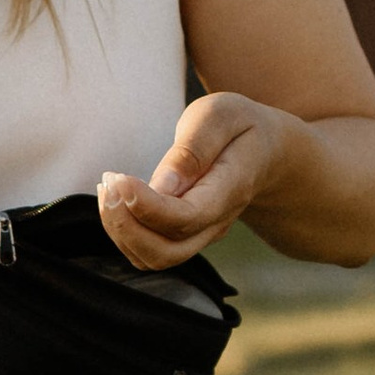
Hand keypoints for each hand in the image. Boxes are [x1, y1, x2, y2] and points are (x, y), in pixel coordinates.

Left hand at [97, 94, 290, 269]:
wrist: (266, 153)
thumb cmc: (239, 126)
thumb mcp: (221, 115)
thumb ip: (193, 148)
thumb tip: (162, 186)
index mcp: (230, 190)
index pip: (185, 218)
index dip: (146, 207)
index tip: (119, 178)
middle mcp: (216, 223)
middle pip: (165, 252)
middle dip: (125, 225)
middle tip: (109, 182)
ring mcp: (200, 236)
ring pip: (152, 259)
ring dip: (119, 230)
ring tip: (109, 186)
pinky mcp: (183, 238)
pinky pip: (146, 252)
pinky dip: (122, 232)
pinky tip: (117, 198)